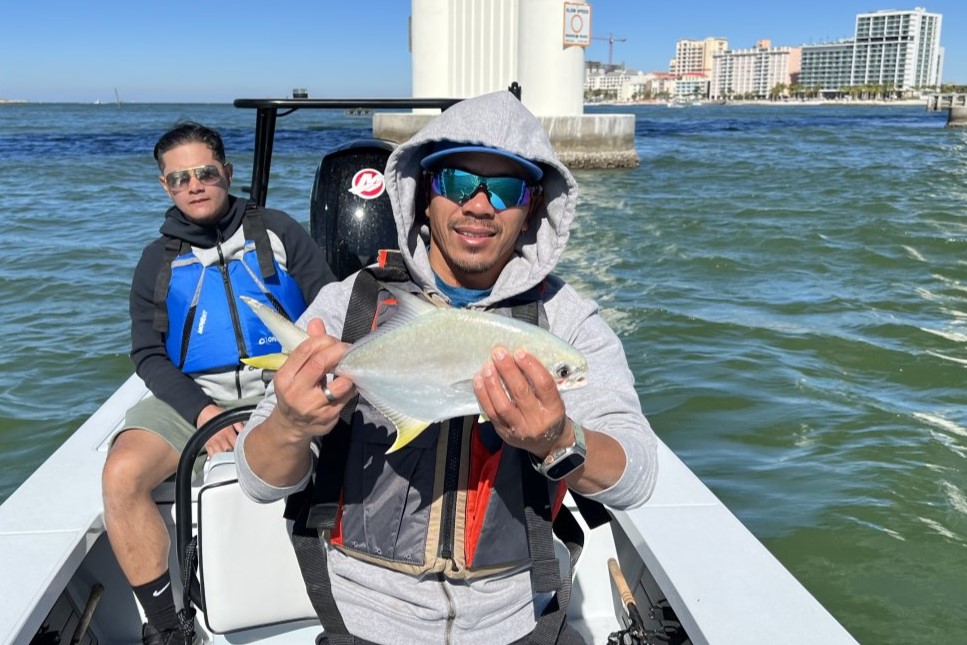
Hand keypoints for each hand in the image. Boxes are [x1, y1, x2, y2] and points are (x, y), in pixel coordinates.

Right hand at [197, 404, 242, 456]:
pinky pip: (211, 455)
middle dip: (234, 455)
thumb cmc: (217, 414)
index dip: (242, 449)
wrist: (203, 412)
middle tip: (239, 458)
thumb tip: (246, 432)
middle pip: (229, 452)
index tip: (245, 451)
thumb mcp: (231, 417)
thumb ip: (239, 426)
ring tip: (230, 461)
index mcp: (228, 433)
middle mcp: (220, 439)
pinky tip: (220, 461)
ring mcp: (213, 443)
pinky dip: (216, 459)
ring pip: (220, 456)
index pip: (237, 445)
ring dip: (225, 459)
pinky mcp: (207, 445)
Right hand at [269, 318, 355, 440]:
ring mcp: (312, 407)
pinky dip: (352, 386)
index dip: (324, 340)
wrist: (291, 425)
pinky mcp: (328, 417)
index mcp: (285, 377)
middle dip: (338, 351)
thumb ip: (307, 346)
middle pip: (321, 363)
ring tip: (349, 367)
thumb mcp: (294, 370)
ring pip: (339, 383)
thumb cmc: (295, 391)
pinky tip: (349, 383)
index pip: (306, 350)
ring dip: (349, 371)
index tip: (333, 341)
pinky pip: (347, 397)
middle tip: (347, 349)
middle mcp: (296, 392)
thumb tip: (317, 322)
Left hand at [473, 346, 570, 457]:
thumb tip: (517, 357)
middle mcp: (537, 421)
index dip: (532, 367)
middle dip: (508, 370)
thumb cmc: (549, 413)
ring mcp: (520, 429)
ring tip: (487, 366)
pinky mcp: (504, 433)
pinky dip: (483, 395)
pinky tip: (479, 380)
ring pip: (503, 406)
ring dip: (493, 383)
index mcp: (554, 409)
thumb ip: (539, 383)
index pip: (545, 385)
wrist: (548, 443)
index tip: (519, 353)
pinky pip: (491, 413)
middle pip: (521, 393)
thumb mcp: (553, 400)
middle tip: (499, 353)